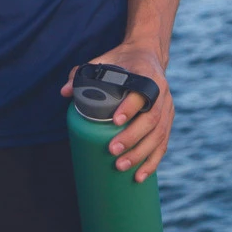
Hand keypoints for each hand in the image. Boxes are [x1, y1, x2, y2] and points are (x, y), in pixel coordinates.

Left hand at [61, 43, 173, 181]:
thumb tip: (64, 92)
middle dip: (132, 138)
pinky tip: (139, 176)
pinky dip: (152, 162)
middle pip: (151, 119)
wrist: (148, 55)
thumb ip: (83, 73)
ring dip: (141, 154)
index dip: (130, 108)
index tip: (114, 121)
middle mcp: (162, 92)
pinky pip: (163, 144)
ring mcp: (167, 108)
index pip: (141, 93)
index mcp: (147, 75)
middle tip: (112, 150)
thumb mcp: (105, 60)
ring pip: (158, 135)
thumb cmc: (123, 60)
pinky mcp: (168, 121)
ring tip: (121, 166)